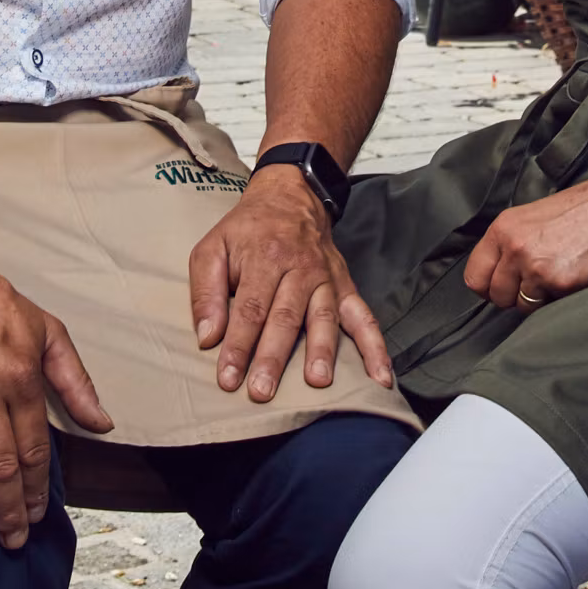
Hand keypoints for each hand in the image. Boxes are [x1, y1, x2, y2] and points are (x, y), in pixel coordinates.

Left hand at [190, 168, 394, 401]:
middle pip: (286, 317)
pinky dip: (375, 347)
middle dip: (273, 357)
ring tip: (317, 381)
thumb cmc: (246, 230)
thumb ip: (206, 291)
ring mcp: (326, 279)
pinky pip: (364, 317)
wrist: (289, 196)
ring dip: (322, 351)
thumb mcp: (212, 247)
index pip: (250, 309)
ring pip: (324, 317)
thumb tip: (208, 336)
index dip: (238, 346)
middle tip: (262, 391)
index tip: (228, 378)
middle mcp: (299, 268)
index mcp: (264, 257)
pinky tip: (381, 376)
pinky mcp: (345, 287)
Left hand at [463, 160, 587, 310]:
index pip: (474, 275)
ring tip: (560, 277)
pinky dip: (560, 300)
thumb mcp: (536, 217)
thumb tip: (499, 274)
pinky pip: (548, 308)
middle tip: (539, 283)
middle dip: (515, 296)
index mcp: (504, 227)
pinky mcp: (561, 282)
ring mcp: (536, 266)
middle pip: (496, 296)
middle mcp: (515, 246)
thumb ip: (512, 243)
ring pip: (521, 306)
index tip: (505, 287)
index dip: (489, 286)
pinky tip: (575, 277)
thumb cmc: (587, 208)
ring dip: (539, 300)